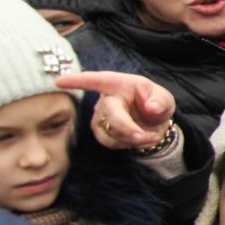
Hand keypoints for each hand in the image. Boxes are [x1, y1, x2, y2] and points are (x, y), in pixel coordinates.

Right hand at [56, 71, 175, 150]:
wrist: (154, 123)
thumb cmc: (155, 103)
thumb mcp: (164, 99)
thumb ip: (160, 101)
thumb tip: (152, 107)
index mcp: (120, 84)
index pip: (97, 80)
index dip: (79, 81)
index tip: (59, 81)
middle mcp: (107, 99)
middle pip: (110, 113)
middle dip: (127, 127)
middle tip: (142, 136)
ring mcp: (101, 116)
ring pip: (111, 131)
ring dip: (132, 138)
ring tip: (150, 135)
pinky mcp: (100, 132)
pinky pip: (110, 142)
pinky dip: (128, 144)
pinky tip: (138, 139)